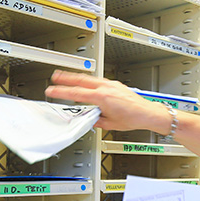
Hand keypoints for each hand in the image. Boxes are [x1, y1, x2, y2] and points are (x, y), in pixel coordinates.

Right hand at [45, 70, 169, 132]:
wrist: (147, 113)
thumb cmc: (133, 118)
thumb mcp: (109, 124)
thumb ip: (95, 120)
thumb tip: (87, 118)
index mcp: (102, 98)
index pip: (76, 93)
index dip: (62, 92)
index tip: (52, 90)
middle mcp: (106, 88)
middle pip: (81, 80)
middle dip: (66, 77)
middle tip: (55, 76)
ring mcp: (111, 84)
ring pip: (89, 78)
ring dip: (76, 77)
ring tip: (67, 77)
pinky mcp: (115, 84)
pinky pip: (98, 80)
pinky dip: (89, 81)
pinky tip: (86, 83)